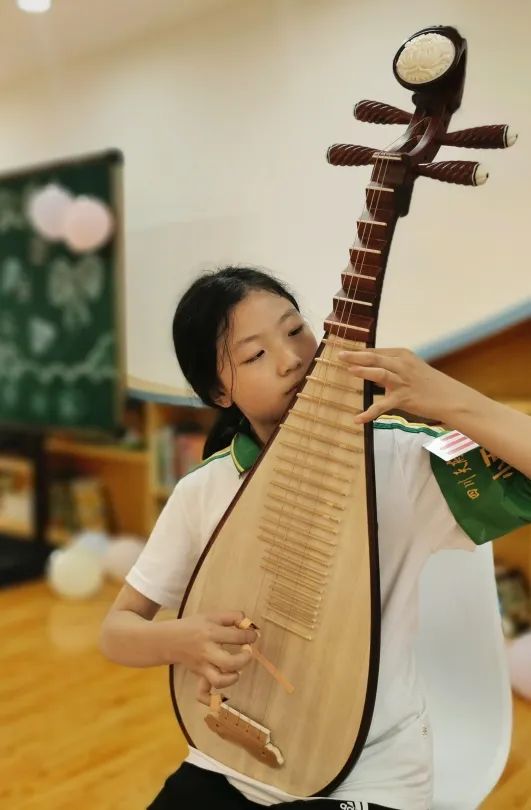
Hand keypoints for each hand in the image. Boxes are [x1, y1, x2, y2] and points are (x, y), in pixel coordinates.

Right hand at [169, 610, 256, 691]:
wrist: (170, 639)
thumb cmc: (194, 626)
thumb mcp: (213, 615)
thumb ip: (233, 616)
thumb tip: (249, 624)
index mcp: (211, 633)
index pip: (236, 637)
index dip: (250, 636)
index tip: (252, 636)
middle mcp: (207, 651)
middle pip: (229, 662)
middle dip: (244, 659)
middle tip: (247, 652)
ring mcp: (203, 666)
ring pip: (218, 680)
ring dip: (232, 678)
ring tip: (237, 670)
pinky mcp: (199, 676)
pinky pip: (202, 693)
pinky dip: (211, 699)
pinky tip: (221, 698)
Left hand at [337, 347, 467, 423]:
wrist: (449, 397)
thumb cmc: (429, 383)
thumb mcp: (410, 368)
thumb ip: (391, 367)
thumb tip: (370, 370)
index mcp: (402, 355)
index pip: (377, 351)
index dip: (360, 351)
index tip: (346, 351)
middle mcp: (402, 365)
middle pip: (376, 358)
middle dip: (356, 356)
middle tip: (339, 355)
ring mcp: (403, 381)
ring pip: (380, 373)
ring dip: (363, 371)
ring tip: (348, 370)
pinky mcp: (403, 398)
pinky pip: (383, 406)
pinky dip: (369, 413)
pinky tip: (357, 419)